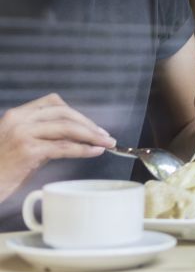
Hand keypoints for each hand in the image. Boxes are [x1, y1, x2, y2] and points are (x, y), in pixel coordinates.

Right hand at [0, 94, 114, 201]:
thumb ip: (44, 137)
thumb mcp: (21, 145)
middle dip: (88, 124)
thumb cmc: (1, 169)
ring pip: (67, 128)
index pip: (53, 103)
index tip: (91, 125)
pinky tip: (95, 151)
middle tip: (105, 135)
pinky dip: (83, 149)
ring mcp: (22, 134)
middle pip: (64, 113)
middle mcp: (19, 120)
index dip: (76, 113)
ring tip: (107, 143)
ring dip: (91, 135)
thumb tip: (75, 136)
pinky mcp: (27, 150)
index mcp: (17, 115)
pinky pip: (63, 147)